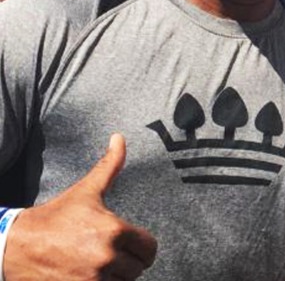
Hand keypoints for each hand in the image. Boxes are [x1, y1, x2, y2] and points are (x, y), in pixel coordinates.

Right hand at [3, 134, 156, 279]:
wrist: (15, 245)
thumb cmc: (53, 217)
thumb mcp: (85, 191)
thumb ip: (109, 166)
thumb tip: (119, 138)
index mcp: (114, 231)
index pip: (150, 248)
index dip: (141, 247)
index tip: (130, 245)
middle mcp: (106, 257)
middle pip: (137, 268)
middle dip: (126, 261)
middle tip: (108, 253)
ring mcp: (93, 279)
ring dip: (114, 276)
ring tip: (96, 263)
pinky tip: (89, 274)